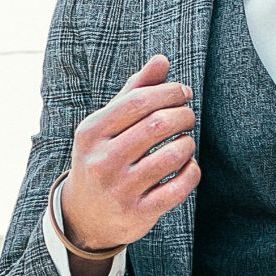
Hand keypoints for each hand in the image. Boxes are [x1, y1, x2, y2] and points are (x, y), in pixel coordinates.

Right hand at [61, 54, 199, 252]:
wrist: (84, 215)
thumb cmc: (103, 157)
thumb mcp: (108, 124)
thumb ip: (134, 91)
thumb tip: (161, 60)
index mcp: (92, 132)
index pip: (139, 101)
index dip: (169, 92)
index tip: (183, 93)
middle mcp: (102, 161)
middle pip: (157, 125)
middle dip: (183, 115)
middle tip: (188, 116)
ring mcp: (120, 189)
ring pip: (172, 156)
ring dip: (188, 143)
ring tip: (185, 141)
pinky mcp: (138, 213)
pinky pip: (179, 188)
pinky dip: (192, 172)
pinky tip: (188, 166)